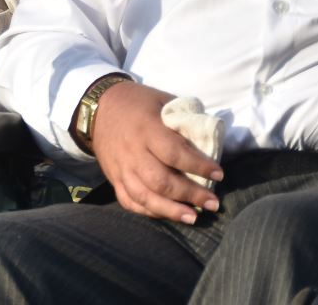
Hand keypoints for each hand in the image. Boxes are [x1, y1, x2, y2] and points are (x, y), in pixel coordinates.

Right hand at [88, 82, 221, 223]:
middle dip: (190, 195)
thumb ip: (183, 118)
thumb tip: (209, 137)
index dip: (198, 166)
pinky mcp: (114, 178)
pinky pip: (130, 202)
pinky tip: (167, 215)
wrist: (98, 107)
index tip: (219, 174)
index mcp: (147, 129)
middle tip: (213, 203)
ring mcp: (122, 168)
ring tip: (193, 217)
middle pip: (162, 181)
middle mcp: (133, 152)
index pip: (175, 153)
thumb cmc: (137, 102)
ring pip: (145, 197)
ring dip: (171, 211)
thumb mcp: (162, 100)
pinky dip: (149, 211)